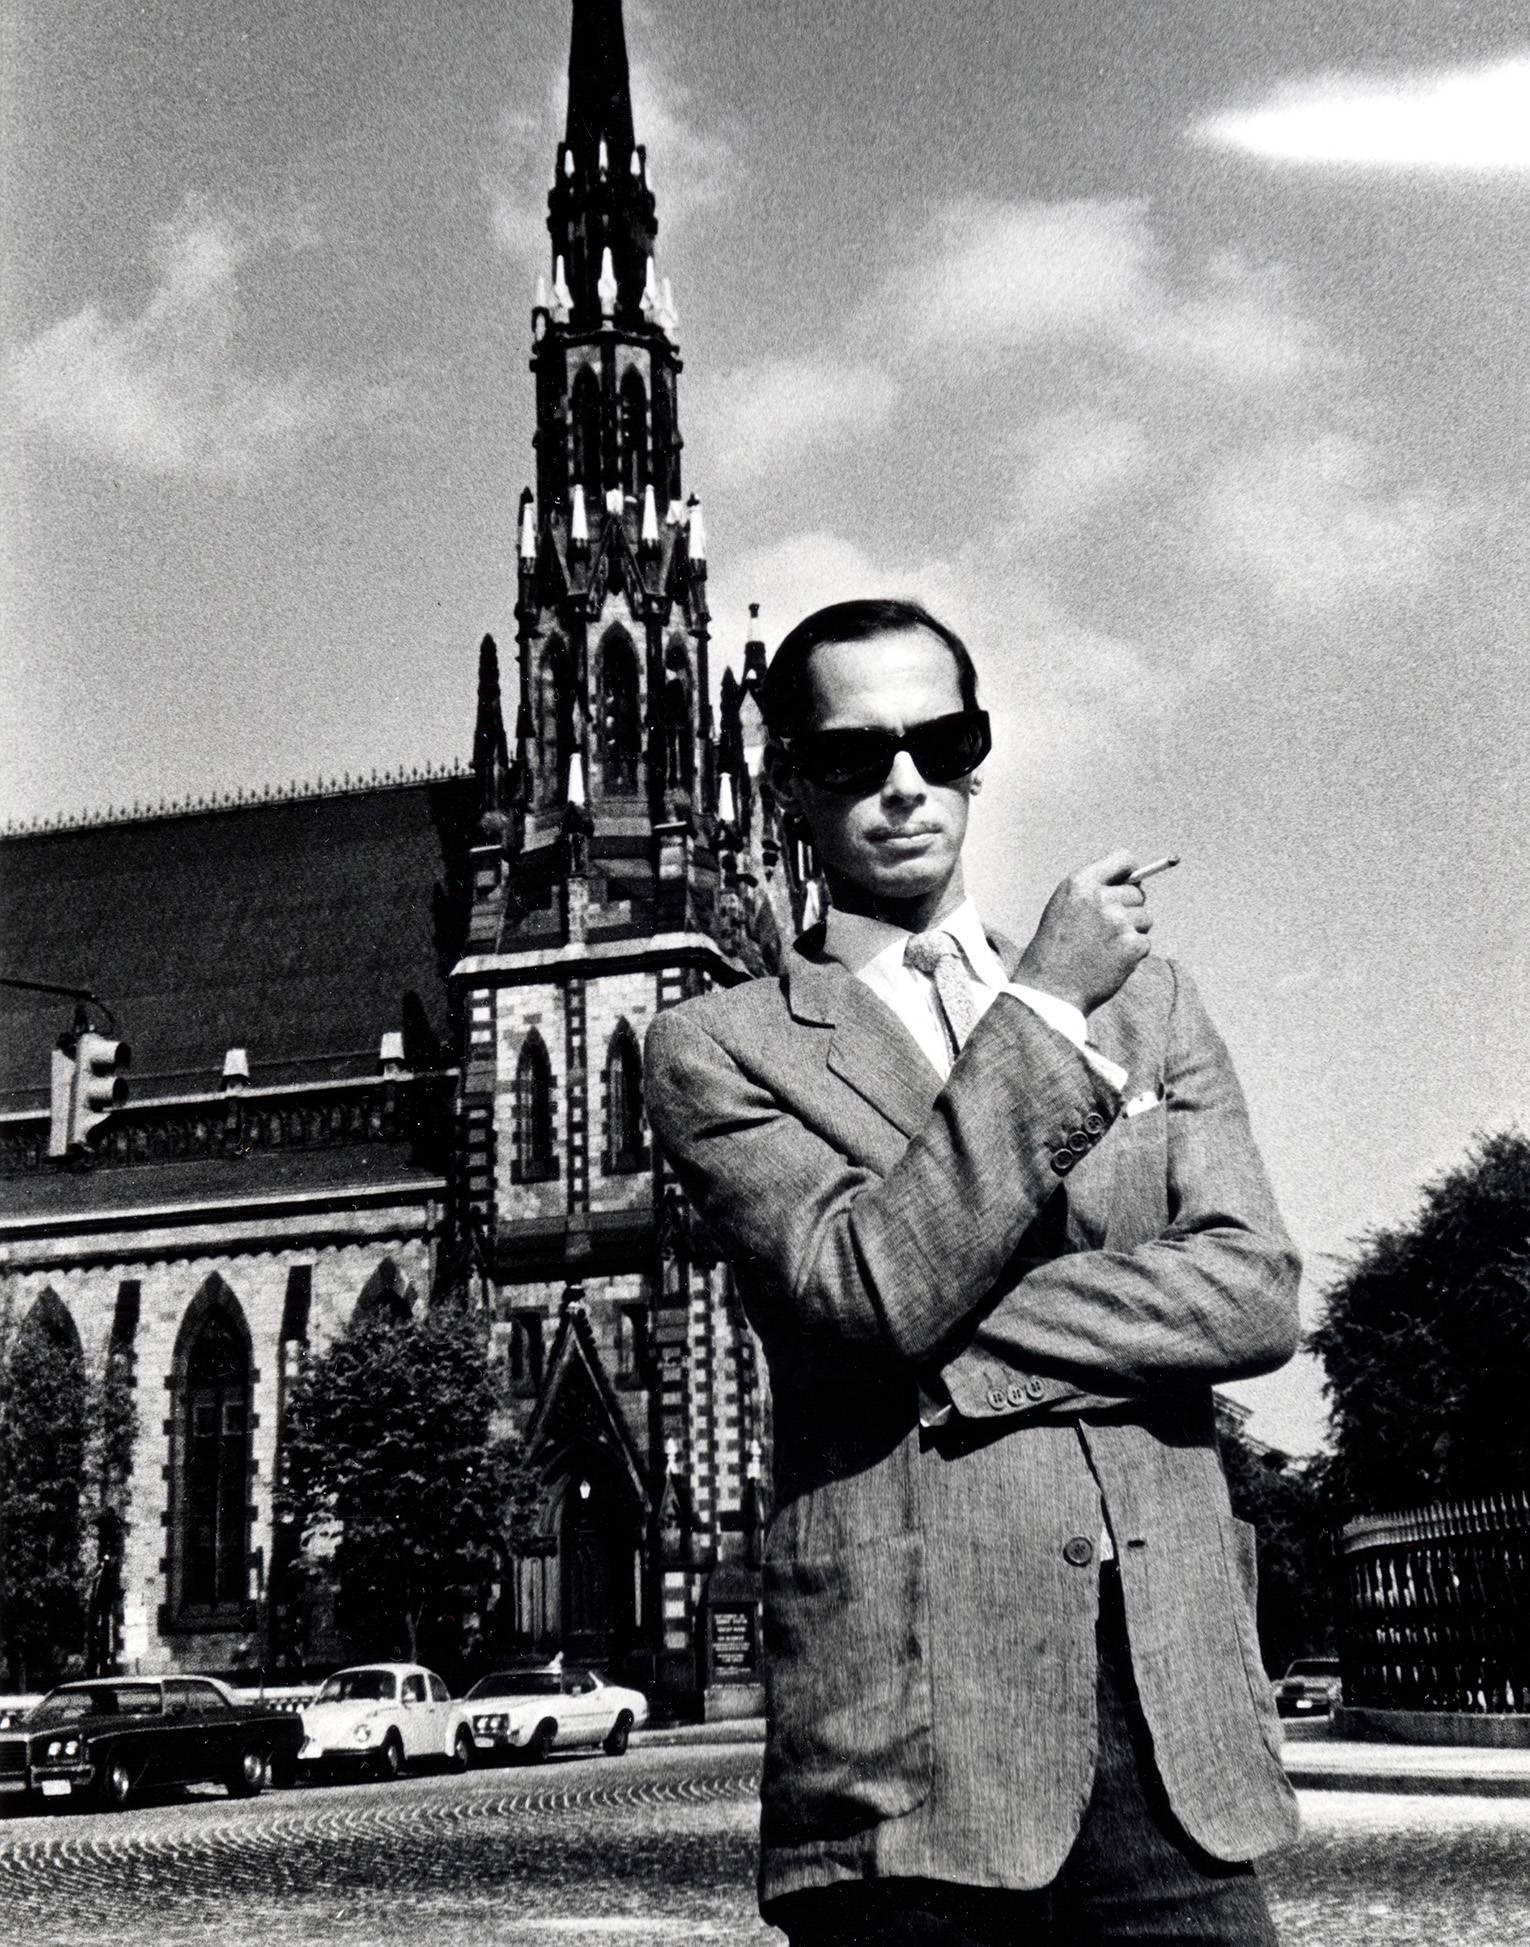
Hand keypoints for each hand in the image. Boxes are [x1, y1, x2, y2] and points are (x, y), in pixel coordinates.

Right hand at [1012, 851, 1151, 1015]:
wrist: (1049, 989)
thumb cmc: (1055, 949)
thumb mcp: (1064, 907)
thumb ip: (1094, 890)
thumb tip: (1136, 882)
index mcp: (1081, 883)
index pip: (1124, 859)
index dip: (1132, 872)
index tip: (1131, 883)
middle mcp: (1100, 898)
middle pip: (1138, 893)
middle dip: (1129, 910)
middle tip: (1106, 931)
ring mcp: (1118, 921)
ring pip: (1145, 919)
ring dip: (1132, 933)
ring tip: (1104, 948)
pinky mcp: (1131, 944)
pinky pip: (1145, 943)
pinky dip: (1133, 954)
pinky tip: (1109, 962)